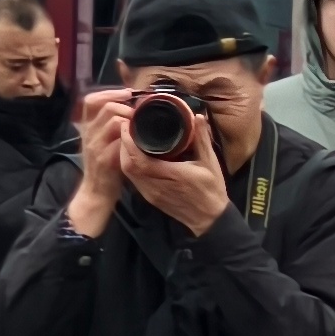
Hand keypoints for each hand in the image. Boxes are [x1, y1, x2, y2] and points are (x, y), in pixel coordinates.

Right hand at [65, 91, 134, 235]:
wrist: (95, 193)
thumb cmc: (103, 166)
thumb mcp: (101, 141)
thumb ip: (109, 124)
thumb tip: (130, 107)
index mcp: (87, 127)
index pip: (91, 100)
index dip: (110, 92)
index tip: (128, 93)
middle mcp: (88, 134)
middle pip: (106, 107)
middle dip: (127, 106)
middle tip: (139, 112)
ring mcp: (95, 147)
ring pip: (114, 121)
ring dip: (131, 121)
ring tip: (141, 125)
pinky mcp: (105, 160)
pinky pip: (120, 141)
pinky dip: (132, 137)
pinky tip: (140, 140)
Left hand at [120, 99, 232, 234]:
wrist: (209, 219)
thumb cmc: (211, 190)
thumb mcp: (211, 162)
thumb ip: (202, 139)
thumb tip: (197, 116)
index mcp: (171, 175)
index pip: (139, 159)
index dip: (129, 141)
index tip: (129, 123)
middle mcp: (156, 186)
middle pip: (127, 165)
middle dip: (123, 144)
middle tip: (127, 126)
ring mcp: (150, 193)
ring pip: (127, 173)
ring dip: (124, 154)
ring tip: (129, 137)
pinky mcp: (149, 197)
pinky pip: (133, 179)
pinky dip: (129, 164)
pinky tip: (134, 154)